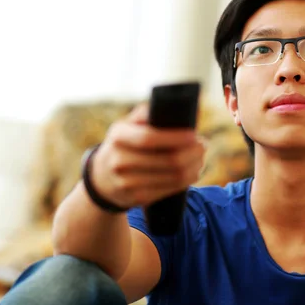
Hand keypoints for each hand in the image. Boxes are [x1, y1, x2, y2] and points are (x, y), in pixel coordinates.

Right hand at [89, 103, 205, 208]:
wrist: (102, 178)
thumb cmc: (123, 144)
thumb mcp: (127, 125)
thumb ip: (148, 113)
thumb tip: (183, 106)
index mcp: (118, 136)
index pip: (149, 138)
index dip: (175, 137)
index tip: (194, 135)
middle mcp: (119, 160)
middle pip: (168, 160)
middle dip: (193, 153)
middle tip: (203, 145)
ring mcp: (127, 182)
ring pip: (174, 177)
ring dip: (194, 166)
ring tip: (200, 157)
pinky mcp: (138, 198)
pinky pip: (170, 190)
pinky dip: (187, 180)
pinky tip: (193, 171)